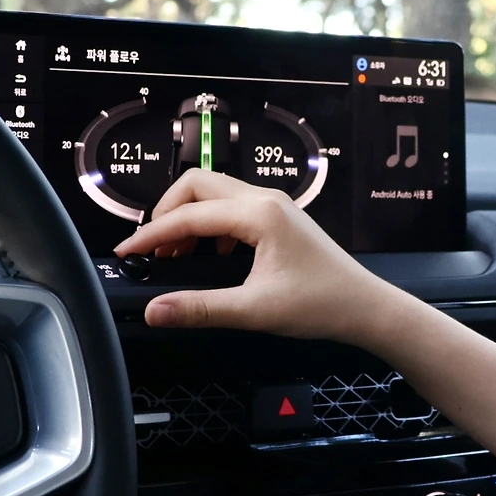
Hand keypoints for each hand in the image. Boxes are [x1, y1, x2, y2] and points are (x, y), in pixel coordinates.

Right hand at [113, 169, 411, 344]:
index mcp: (259, 213)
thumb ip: (200, 308)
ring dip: (187, 217)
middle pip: (197, 185)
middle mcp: (264, 199)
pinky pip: (230, 206)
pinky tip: (209, 254)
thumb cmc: (322, 304)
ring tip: (174, 253)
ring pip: (213, 193)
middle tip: (150, 246)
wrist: (366, 308)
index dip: (151, 235)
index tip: (129, 253)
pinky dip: (208, 224)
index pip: (188, 215)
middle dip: (166, 212)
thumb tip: (155, 310)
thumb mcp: (254, 311)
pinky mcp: (277, 216)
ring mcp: (272, 204)